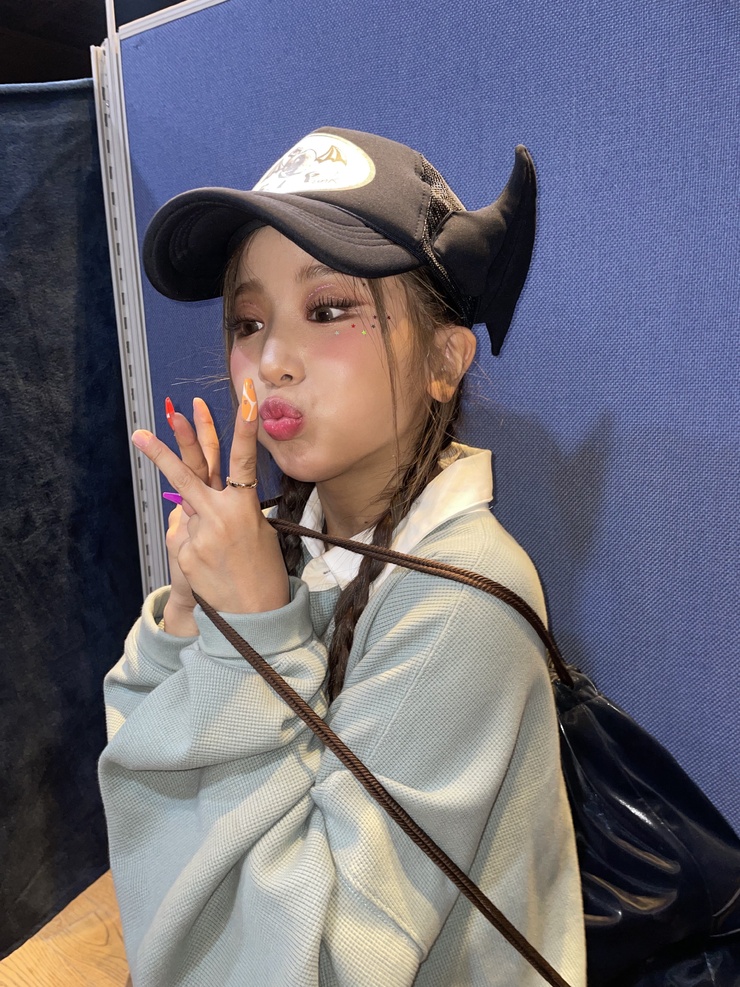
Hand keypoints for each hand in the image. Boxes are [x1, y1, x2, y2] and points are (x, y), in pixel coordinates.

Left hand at [133, 384, 288, 619]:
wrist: (254, 617)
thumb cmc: (264, 572)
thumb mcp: (259, 533)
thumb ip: (230, 510)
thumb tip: (202, 501)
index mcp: (244, 508)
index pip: (244, 460)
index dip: (246, 428)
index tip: (248, 399)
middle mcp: (219, 517)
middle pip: (188, 475)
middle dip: (165, 449)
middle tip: (142, 429)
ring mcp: (198, 535)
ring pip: (186, 510)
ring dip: (195, 517)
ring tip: (157, 460)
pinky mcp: (185, 553)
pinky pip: (184, 536)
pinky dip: (195, 545)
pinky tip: (211, 565)